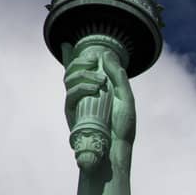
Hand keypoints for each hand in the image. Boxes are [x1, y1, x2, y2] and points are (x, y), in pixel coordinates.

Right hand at [63, 42, 135, 171]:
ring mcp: (76, 103)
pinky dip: (81, 87)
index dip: (72, 56)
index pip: (81, 69)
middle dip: (80, 61)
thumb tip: (108, 56)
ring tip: (100, 80)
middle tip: (93, 60)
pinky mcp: (72, 112)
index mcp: (96, 89)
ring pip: (69, 79)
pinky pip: (71, 94)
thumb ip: (119, 78)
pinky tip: (94, 87)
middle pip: (72, 70)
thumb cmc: (123, 127)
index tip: (70, 44)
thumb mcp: (126, 99)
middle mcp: (83, 94)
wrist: (116, 150)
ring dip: (83, 73)